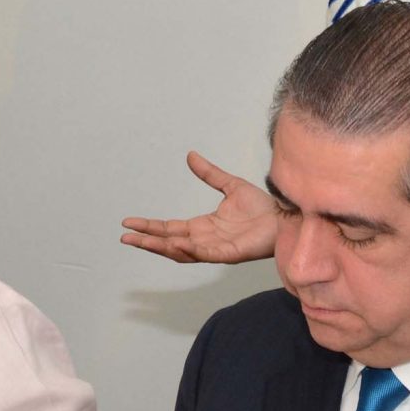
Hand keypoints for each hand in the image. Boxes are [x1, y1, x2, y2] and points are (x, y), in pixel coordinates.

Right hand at [120, 151, 279, 264]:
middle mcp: (205, 239)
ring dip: (160, 247)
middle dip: (146, 240)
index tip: (129, 223)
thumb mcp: (230, 185)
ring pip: (181, 251)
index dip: (149, 226)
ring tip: (141, 242)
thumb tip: (190, 156)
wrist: (284, 215)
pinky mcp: (228, 253)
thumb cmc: (262, 206)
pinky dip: (188, 250)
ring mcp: (215, 248)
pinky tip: (174, 243)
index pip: (169, 228)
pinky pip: (204, 254)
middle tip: (125, 238)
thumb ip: (209, 174)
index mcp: (202, 226)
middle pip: (169, 242)